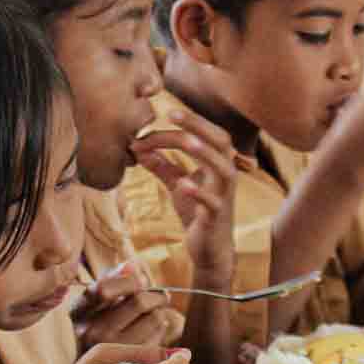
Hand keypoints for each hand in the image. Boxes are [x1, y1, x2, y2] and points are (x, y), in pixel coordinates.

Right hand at [70, 264, 173, 350]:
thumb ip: (113, 278)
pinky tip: (152, 331)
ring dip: (160, 312)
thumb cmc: (98, 324)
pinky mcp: (131, 363)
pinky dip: (161, 329)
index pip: (106, 288)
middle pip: (138, 301)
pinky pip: (160, 336)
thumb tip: (132, 266)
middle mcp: (90, 332)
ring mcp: (110, 350)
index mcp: (78, 311)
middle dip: (156, 295)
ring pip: (154, 318)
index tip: (140, 281)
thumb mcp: (96, 300)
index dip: (130, 280)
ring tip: (154, 314)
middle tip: (163, 296)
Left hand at [131, 106, 238, 286]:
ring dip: (204, 153)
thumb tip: (138, 146)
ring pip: (223, 169)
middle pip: (221, 141)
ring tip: (185, 141)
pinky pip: (212, 203)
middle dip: (198, 125)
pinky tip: (183, 185)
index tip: (160, 117)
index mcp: (218, 164)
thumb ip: (162, 166)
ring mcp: (223, 197)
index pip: (207, 133)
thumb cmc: (196, 214)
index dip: (187, 122)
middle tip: (172, 113)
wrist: (209, 251)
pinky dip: (199, 193)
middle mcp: (225, 176)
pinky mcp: (216, 219)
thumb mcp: (178, 185)